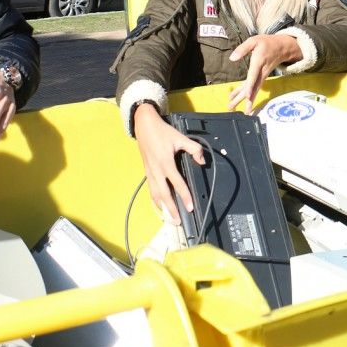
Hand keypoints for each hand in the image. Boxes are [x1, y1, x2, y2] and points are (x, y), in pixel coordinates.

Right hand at [133, 103, 203, 225]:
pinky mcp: (147, 171)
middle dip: (171, 209)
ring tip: (168, 218)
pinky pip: (150, 189)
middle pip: (164, 195)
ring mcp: (150, 172)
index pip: (177, 184)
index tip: (190, 208)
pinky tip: (159, 206)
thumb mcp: (180, 137)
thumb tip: (202, 161)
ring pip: (155, 194)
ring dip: (162, 208)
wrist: (144, 125)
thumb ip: (194, 149)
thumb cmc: (163, 131)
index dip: (185, 196)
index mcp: (166, 163)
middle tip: (177, 221)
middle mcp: (157, 171)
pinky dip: (155, 200)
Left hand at [227, 34, 300, 111]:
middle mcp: (261, 72)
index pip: (254, 76)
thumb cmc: (266, 43)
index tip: (247, 96)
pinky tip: (237, 99)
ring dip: (243, 100)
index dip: (250, 86)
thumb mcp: (254, 41)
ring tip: (232, 108)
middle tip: (232, 107)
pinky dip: (246, 94)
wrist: (282, 47)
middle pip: (253, 87)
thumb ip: (243, 49)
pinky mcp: (261, 78)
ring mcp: (262, 76)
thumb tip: (232, 58)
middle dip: (243, 99)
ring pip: (253, 90)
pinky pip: (254, 88)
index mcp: (259, 62)